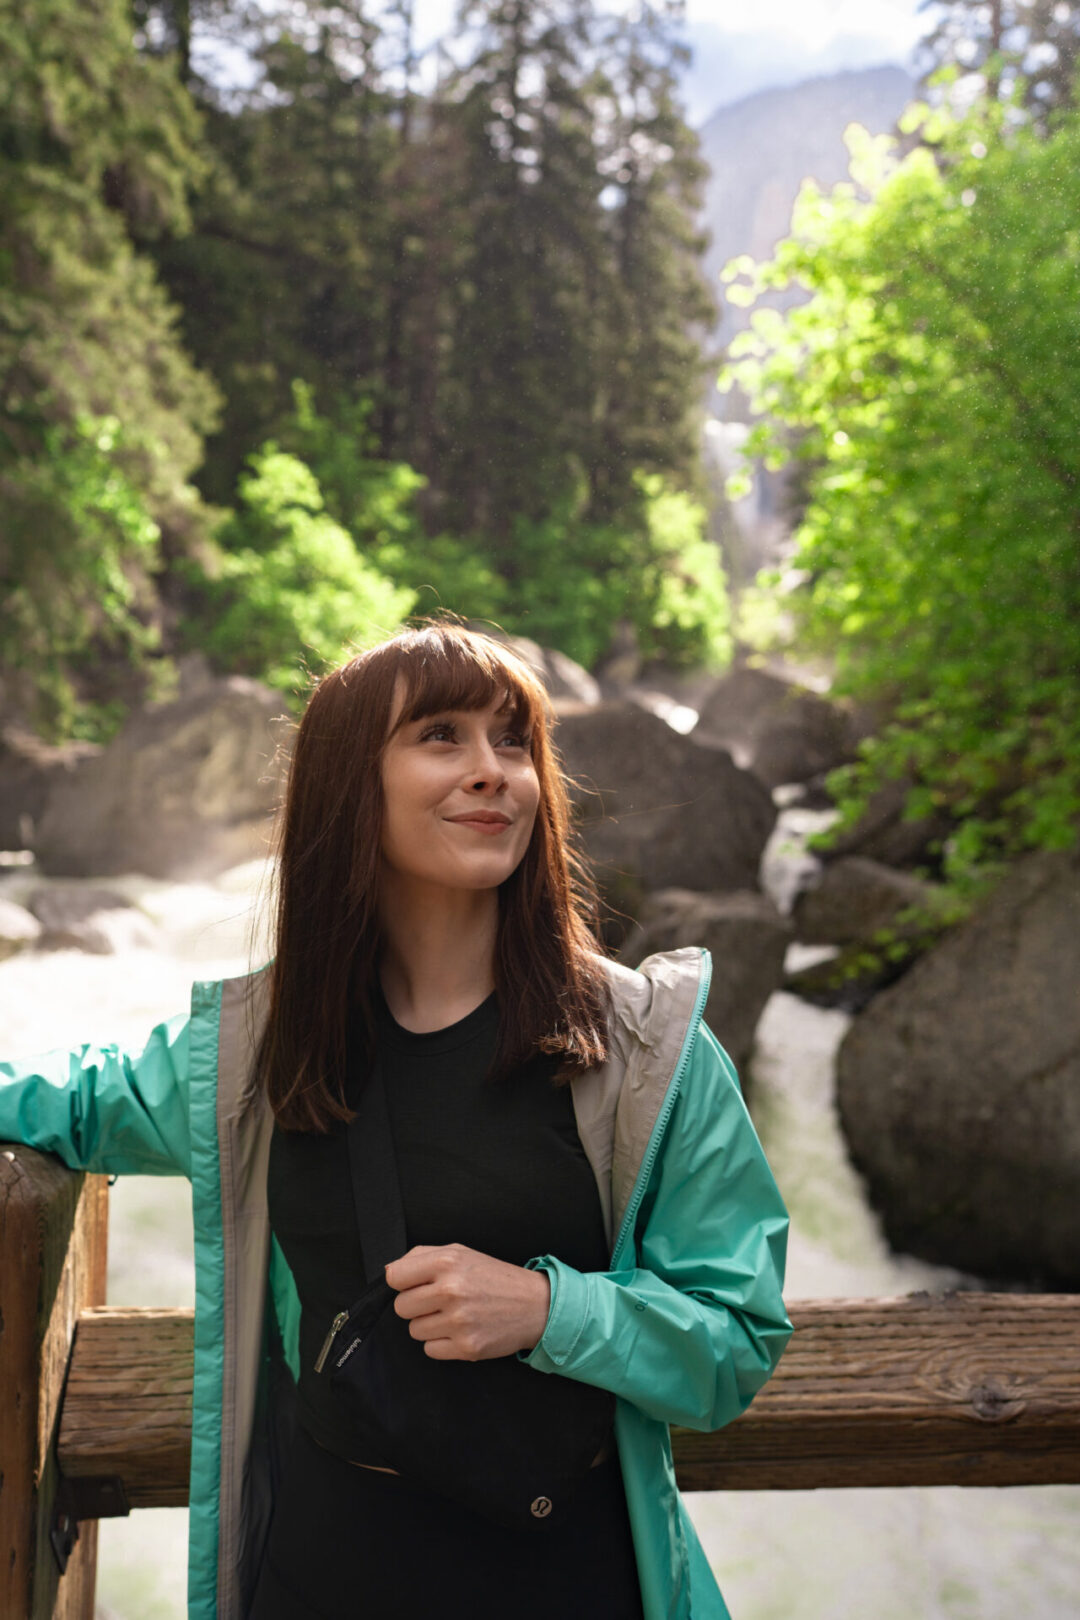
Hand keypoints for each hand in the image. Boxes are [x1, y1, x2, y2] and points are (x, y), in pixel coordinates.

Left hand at [384, 1243, 550, 1361]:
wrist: (535, 1305)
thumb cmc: (494, 1277)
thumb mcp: (461, 1252)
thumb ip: (422, 1256)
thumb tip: (391, 1271)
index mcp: (446, 1262)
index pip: (395, 1277)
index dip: (402, 1282)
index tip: (413, 1285)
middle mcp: (450, 1290)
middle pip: (401, 1307)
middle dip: (416, 1305)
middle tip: (438, 1301)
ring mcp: (458, 1321)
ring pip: (414, 1330)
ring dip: (429, 1325)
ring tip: (453, 1315)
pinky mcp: (466, 1347)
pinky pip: (430, 1350)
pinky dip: (441, 1343)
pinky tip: (460, 1331)